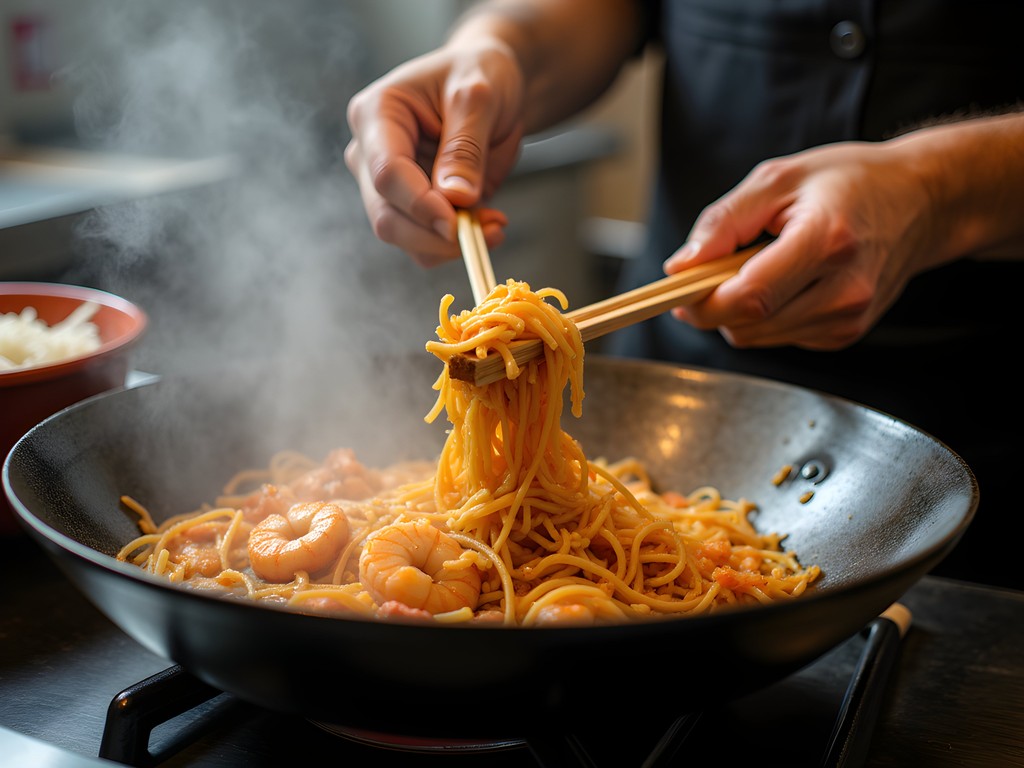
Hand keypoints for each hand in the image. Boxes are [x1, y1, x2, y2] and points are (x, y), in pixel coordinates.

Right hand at [345, 42, 523, 266]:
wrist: (489, 85)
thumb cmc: (480, 75)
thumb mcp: (479, 97)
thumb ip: (466, 147)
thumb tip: (456, 197)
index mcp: (376, 114)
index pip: (386, 173)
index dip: (421, 205)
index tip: (457, 224)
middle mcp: (369, 153)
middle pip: (387, 215)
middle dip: (436, 235)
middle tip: (489, 232)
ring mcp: (385, 184)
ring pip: (404, 237)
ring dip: (449, 244)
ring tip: (494, 224)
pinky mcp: (408, 206)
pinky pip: (424, 243)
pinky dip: (454, 244)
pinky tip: (485, 223)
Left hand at [663, 140, 943, 349]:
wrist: (920, 202)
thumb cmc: (850, 182)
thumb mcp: (778, 179)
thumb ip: (723, 223)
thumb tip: (680, 267)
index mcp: (826, 241)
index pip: (748, 297)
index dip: (702, 303)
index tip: (678, 293)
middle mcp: (844, 289)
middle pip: (749, 324)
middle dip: (713, 306)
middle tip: (712, 271)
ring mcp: (849, 318)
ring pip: (759, 337)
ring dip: (740, 312)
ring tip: (761, 267)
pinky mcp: (846, 334)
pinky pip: (780, 338)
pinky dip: (767, 317)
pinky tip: (788, 283)